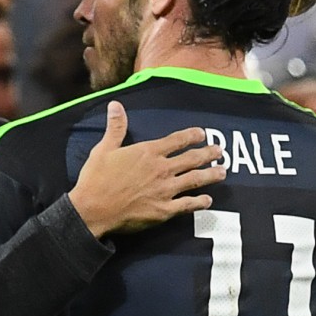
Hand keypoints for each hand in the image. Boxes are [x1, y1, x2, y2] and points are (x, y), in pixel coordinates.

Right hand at [68, 101, 224, 236]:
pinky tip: (208, 201)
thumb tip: (116, 105)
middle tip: (220, 151)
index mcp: (148, 152)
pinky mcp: (164, 210)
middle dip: (208, 154)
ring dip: (211, 175)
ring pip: (195, 180)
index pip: (176, 140)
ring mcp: (165, 190)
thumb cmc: (96, 179)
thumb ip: (115, 127)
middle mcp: (161, 169)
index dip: (191, 136)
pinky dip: (200, 202)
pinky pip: (188, 205)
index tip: (202, 133)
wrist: (93, 209)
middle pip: (191, 159)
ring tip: (222, 172)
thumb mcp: (104, 149)